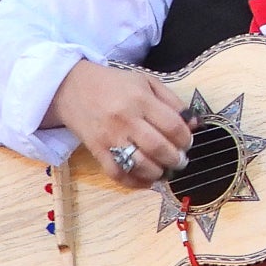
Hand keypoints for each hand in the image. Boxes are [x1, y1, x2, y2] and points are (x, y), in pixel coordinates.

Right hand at [46, 60, 195, 188]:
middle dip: (176, 159)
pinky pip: (117, 173)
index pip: (172, 126)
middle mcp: (125, 120)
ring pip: (139, 164)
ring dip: (158, 173)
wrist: (71, 87)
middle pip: (158, 148)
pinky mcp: (96, 150)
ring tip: (165, 171)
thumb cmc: (114, 84)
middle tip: (181, 161)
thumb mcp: (147, 82)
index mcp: (141, 100)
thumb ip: (173, 102)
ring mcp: (109, 137)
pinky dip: (134, 182)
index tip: (188, 143)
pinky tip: (146, 180)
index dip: (186, 139)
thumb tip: (195, 124)